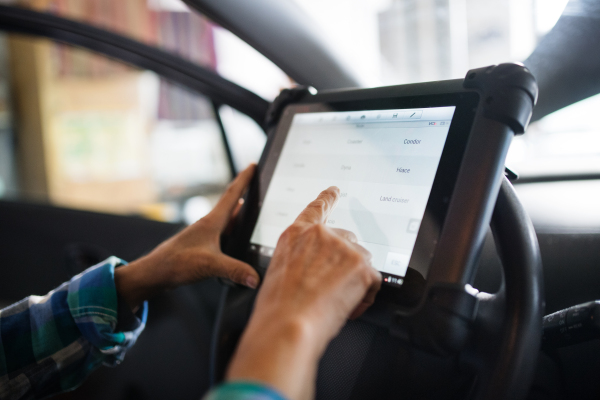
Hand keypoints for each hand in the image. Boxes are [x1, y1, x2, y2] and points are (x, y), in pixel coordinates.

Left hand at [115, 164, 259, 310]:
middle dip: (244, 193)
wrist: (154, 273)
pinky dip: (232, 231)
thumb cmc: (176, 263)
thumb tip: (256, 277)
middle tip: (257, 185)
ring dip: (238, 214)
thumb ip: (235, 271)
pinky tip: (235, 238)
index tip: (252, 165)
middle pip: (230, 205)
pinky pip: (222, 234)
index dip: (244, 179)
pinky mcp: (201, 246)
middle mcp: (208, 225)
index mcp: (211, 222)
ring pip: (226, 220)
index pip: (232, 195)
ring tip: (252, 212)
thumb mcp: (210, 265)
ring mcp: (204, 235)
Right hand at [227, 186, 380, 399]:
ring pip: (362, 262)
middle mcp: (320, 234)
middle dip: (345, 264)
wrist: (288, 324)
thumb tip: (317, 271)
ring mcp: (342, 247)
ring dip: (354, 281)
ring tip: (334, 303)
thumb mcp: (279, 273)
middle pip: (347, 241)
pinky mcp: (361, 265)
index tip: (335, 190)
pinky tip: (347, 308)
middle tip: (332, 290)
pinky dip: (364, 298)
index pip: (316, 208)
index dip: (328, 198)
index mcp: (296, 234)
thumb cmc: (278, 308)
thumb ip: (301, 260)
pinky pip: (373, 281)